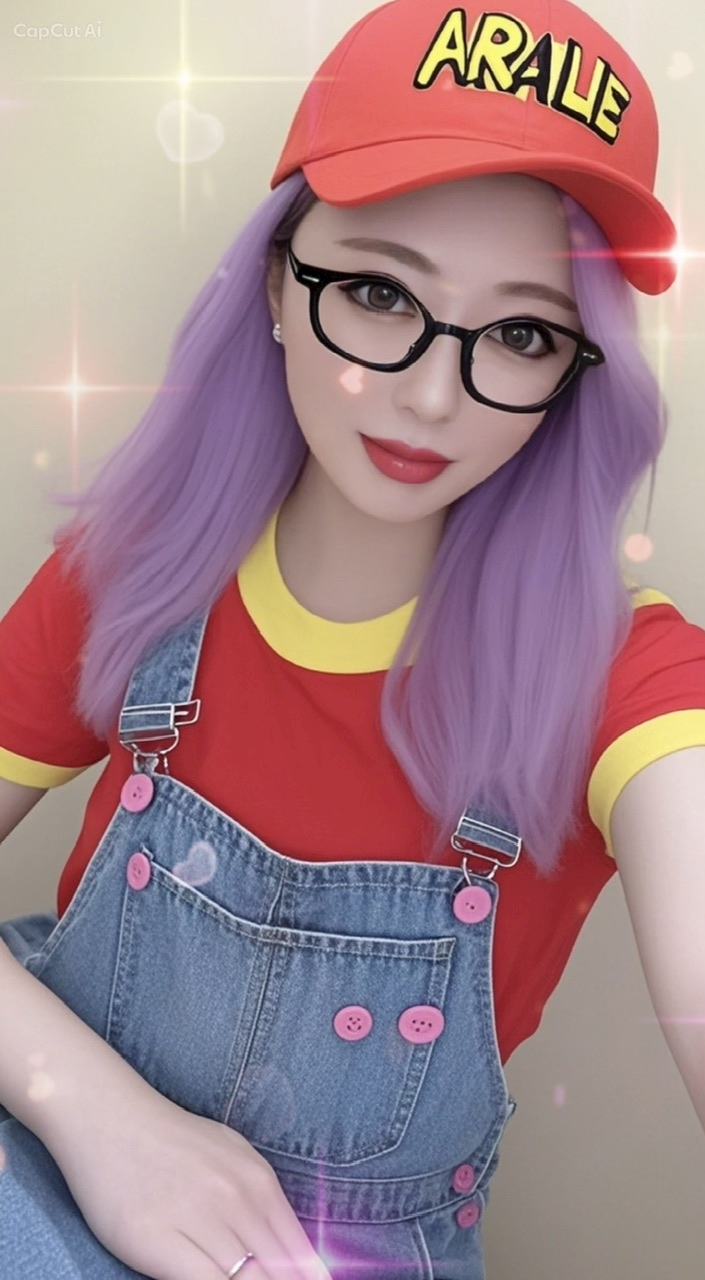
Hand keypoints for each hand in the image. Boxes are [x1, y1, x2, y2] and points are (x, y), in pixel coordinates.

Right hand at [55, 1081, 332, 1279]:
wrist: (111, 1119)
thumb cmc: (174, 1142)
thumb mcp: (233, 1158)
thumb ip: (264, 1203)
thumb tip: (301, 1257)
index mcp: (258, 1179)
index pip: (296, 1252)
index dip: (306, 1278)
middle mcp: (233, 1197)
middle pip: (275, 1270)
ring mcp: (194, 1219)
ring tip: (241, 1277)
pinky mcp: (154, 1241)